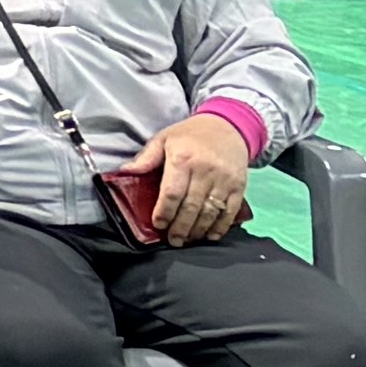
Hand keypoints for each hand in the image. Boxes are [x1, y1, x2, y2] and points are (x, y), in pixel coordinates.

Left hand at [138, 109, 259, 242]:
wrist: (229, 126)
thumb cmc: (190, 134)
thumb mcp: (164, 139)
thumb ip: (146, 158)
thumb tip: (125, 172)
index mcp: (183, 159)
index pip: (172, 192)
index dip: (164, 211)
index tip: (158, 224)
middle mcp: (205, 171)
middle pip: (191, 206)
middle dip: (181, 227)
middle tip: (173, 240)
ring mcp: (224, 180)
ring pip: (211, 211)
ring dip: (199, 230)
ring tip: (188, 240)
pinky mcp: (239, 186)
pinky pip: (230, 210)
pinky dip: (221, 226)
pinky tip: (210, 235)